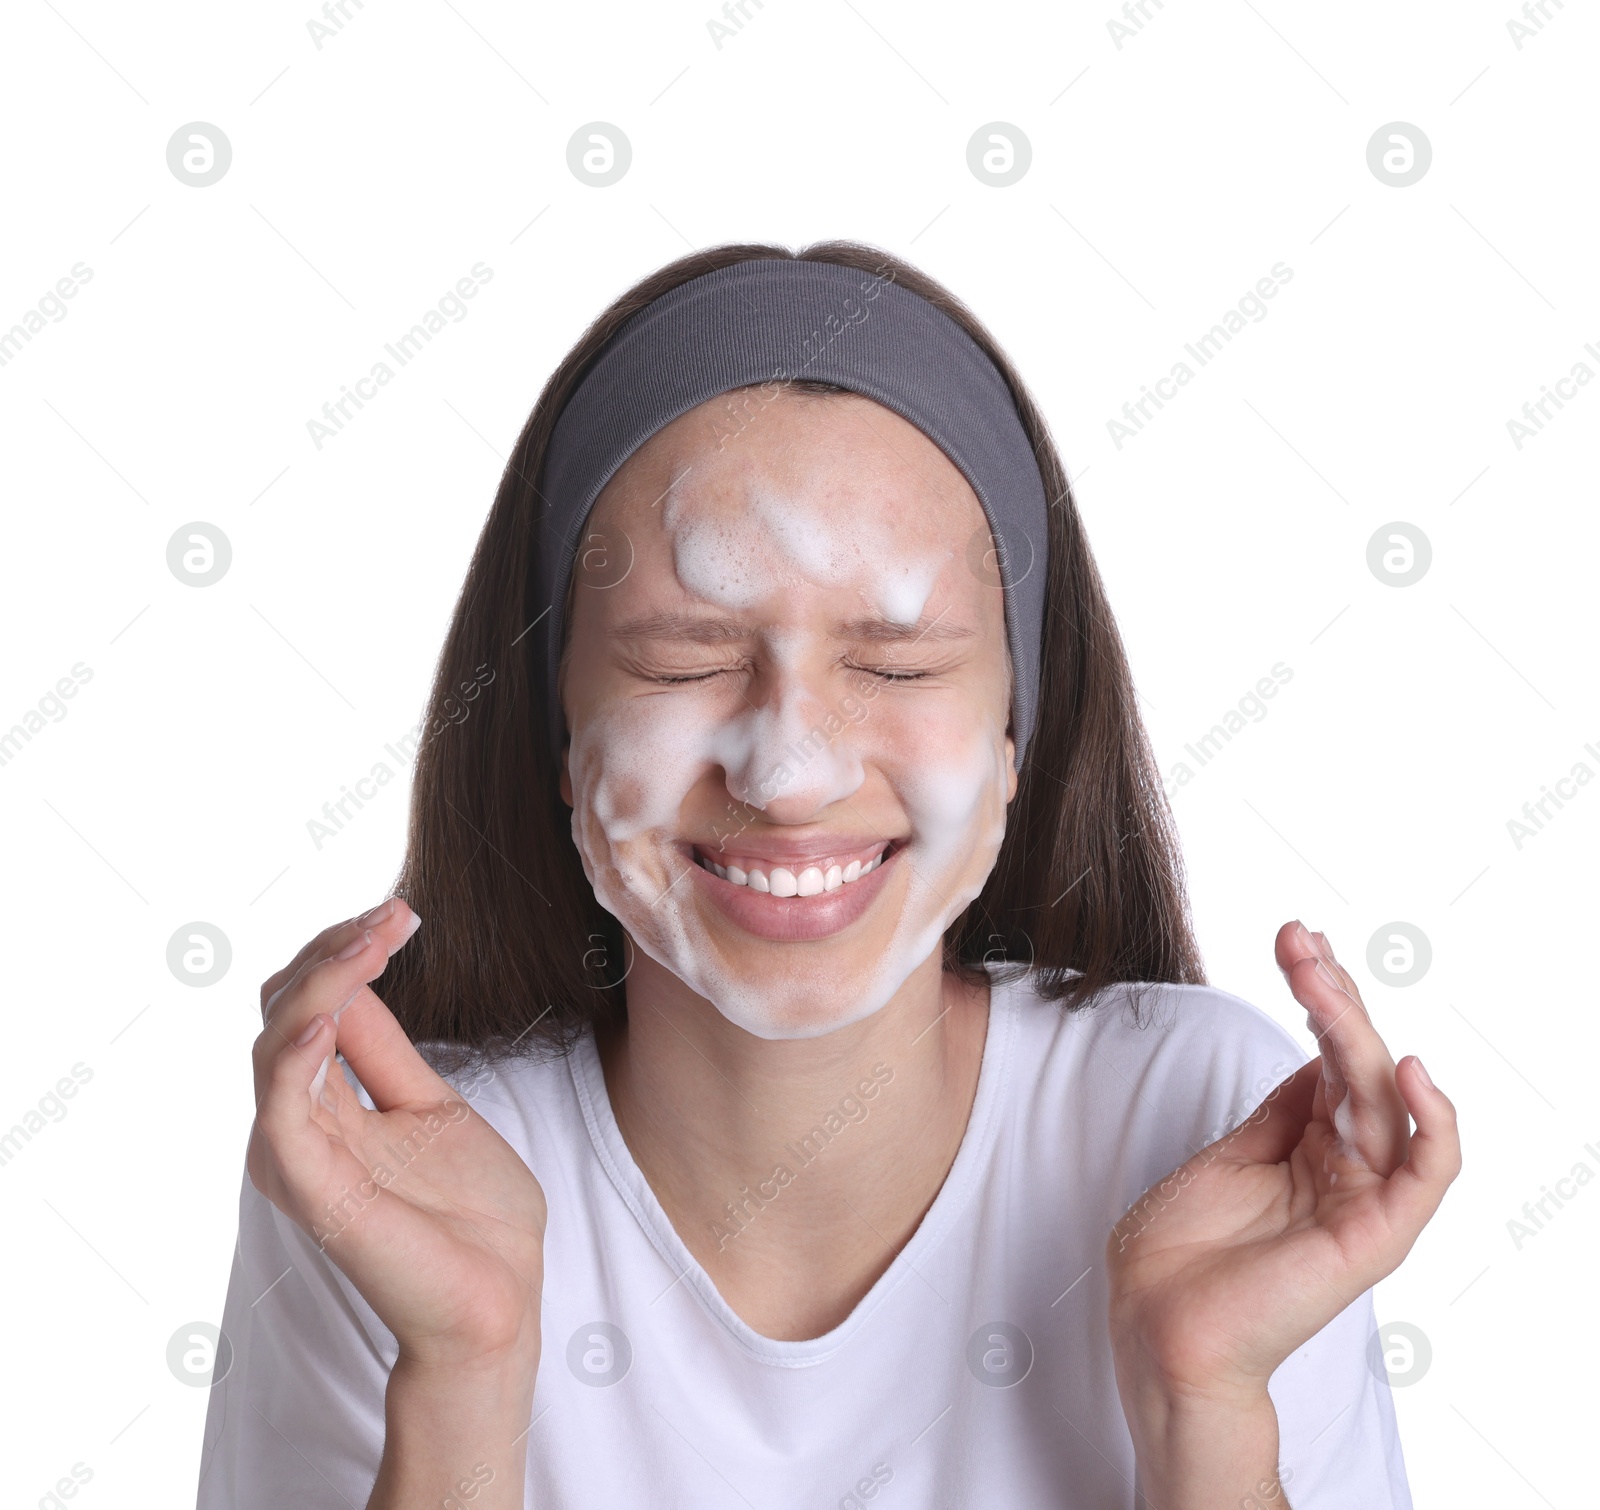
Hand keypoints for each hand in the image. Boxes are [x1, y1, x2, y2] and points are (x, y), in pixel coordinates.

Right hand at [248, 897, 546, 1374]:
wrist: (502, 1297)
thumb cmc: (473, 1216)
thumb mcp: (432, 1105)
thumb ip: (384, 1052)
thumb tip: (355, 976)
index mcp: (324, 1110)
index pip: (307, 1005)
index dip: (343, 950)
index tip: (400, 912)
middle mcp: (298, 1129)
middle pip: (284, 1012)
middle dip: (333, 950)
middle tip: (391, 915)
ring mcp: (301, 1158)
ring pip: (276, 1043)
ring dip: (320, 979)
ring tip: (369, 943)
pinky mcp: (314, 1189)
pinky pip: (283, 1107)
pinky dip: (298, 1052)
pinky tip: (333, 1009)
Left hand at [1104, 920, 1460, 1405]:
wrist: (1156, 1326)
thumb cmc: (1178, 1253)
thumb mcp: (1228, 1156)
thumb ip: (1279, 1112)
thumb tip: (1310, 1052)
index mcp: (1307, 1147)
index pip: (1330, 1056)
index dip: (1318, 994)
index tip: (1294, 937)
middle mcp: (1343, 1166)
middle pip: (1356, 1065)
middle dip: (1330, 994)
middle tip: (1298, 939)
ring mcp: (1361, 1197)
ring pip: (1382, 1098)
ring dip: (1353, 1029)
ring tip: (1319, 978)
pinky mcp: (1373, 1234)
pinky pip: (1427, 1171)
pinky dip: (1432, 1121)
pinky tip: (1405, 1068)